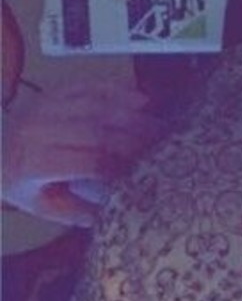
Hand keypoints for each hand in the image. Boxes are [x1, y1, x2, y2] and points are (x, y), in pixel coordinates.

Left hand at [2, 81, 165, 226]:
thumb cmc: (21, 180)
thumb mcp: (41, 206)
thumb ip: (77, 212)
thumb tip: (117, 213)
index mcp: (32, 164)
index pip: (87, 162)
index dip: (120, 166)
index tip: (144, 172)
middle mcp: (37, 130)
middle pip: (96, 132)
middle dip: (134, 140)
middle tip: (162, 147)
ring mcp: (46, 106)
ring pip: (97, 106)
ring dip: (132, 115)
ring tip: (158, 127)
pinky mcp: (56, 90)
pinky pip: (92, 86)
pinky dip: (120, 92)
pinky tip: (142, 101)